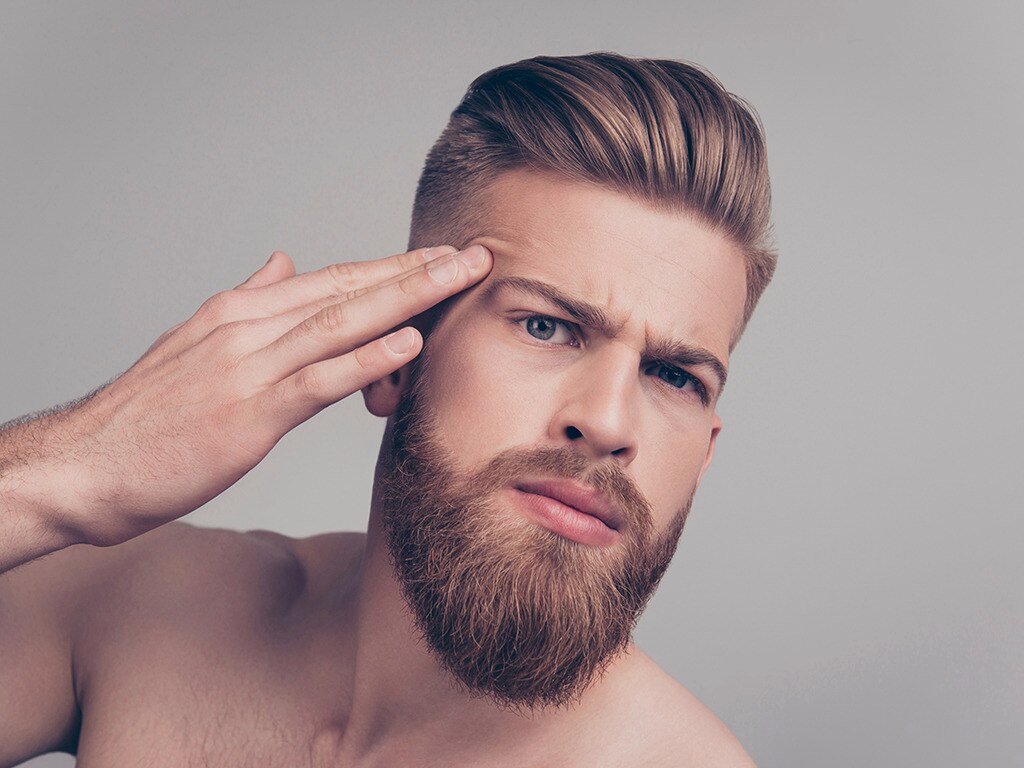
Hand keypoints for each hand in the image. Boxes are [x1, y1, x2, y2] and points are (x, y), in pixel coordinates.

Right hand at [31, 244, 491, 546]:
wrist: (83, 465)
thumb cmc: (144, 417)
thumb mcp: (196, 343)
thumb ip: (248, 302)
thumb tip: (281, 262)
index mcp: (242, 311)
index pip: (334, 280)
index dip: (393, 267)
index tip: (441, 256)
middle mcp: (250, 327)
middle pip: (350, 289)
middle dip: (417, 270)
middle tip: (475, 253)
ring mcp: (250, 366)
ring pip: (344, 321)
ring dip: (408, 297)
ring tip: (459, 277)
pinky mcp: (249, 413)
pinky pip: (319, 379)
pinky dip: (367, 358)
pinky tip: (409, 342)